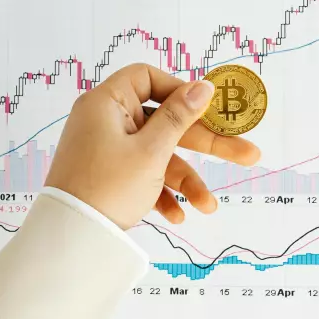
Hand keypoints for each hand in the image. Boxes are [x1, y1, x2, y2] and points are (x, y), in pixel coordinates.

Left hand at [45, 63, 260, 228]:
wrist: (71, 239)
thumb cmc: (107, 188)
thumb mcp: (151, 151)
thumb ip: (179, 117)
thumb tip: (203, 86)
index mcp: (106, 103)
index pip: (147, 79)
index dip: (179, 90)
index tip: (208, 107)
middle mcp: (105, 122)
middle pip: (163, 122)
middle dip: (204, 144)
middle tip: (247, 155)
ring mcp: (106, 150)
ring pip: (157, 154)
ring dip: (184, 180)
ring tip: (207, 206)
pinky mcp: (108, 176)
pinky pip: (141, 175)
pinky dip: (160, 192)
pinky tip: (176, 216)